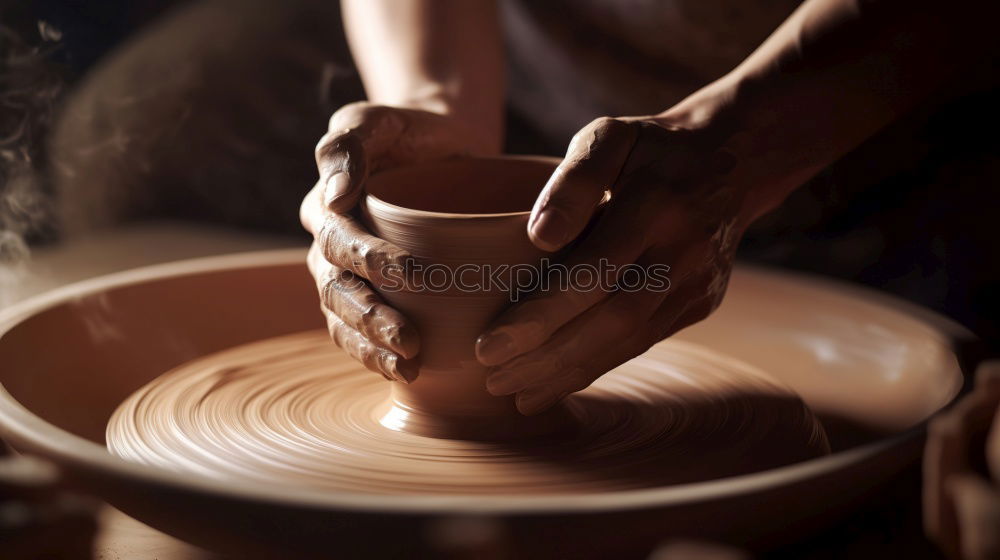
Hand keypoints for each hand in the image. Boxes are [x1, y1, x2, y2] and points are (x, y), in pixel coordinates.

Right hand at [301, 101, 485, 382]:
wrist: (442, 149)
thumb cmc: (411, 130)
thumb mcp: (381, 119)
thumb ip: (351, 141)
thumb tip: (337, 193)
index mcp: (326, 204)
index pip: (339, 239)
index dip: (371, 260)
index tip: (416, 275)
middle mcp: (328, 246)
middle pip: (338, 290)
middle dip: (372, 318)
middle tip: (411, 341)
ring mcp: (345, 277)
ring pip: (344, 319)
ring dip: (371, 347)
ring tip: (407, 367)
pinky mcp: (372, 297)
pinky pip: (360, 334)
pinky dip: (376, 355)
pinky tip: (406, 374)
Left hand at [475, 116, 746, 413]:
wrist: (734, 160)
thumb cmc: (651, 147)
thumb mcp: (611, 136)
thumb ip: (573, 179)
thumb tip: (538, 236)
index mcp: (656, 204)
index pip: (593, 272)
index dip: (540, 315)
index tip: (489, 344)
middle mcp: (682, 251)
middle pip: (611, 320)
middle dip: (548, 357)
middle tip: (492, 378)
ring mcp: (696, 283)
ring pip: (629, 341)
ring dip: (569, 373)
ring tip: (516, 392)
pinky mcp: (700, 303)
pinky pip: (643, 342)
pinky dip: (598, 365)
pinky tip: (557, 380)